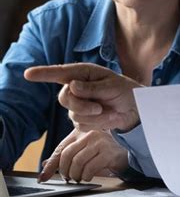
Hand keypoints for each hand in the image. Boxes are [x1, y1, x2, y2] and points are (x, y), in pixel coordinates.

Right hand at [24, 63, 141, 131]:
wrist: (133, 109)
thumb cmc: (125, 91)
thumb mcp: (111, 86)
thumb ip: (92, 88)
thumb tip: (72, 86)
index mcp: (83, 73)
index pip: (60, 72)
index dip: (43, 74)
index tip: (28, 74)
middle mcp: (77, 87)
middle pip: (64, 98)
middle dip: (81, 105)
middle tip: (99, 107)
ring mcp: (78, 103)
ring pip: (73, 113)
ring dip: (92, 114)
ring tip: (106, 109)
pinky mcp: (81, 118)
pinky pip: (81, 123)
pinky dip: (96, 122)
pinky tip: (106, 116)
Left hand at [38, 129, 128, 182]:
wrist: (127, 152)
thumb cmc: (104, 152)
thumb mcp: (84, 153)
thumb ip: (66, 158)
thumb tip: (44, 168)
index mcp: (81, 132)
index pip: (61, 149)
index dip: (51, 165)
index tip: (43, 178)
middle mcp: (90, 134)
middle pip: (67, 155)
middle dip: (65, 171)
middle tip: (69, 178)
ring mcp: (99, 142)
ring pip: (77, 162)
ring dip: (76, 175)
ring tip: (80, 178)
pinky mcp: (107, 152)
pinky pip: (90, 168)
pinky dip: (86, 176)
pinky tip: (89, 177)